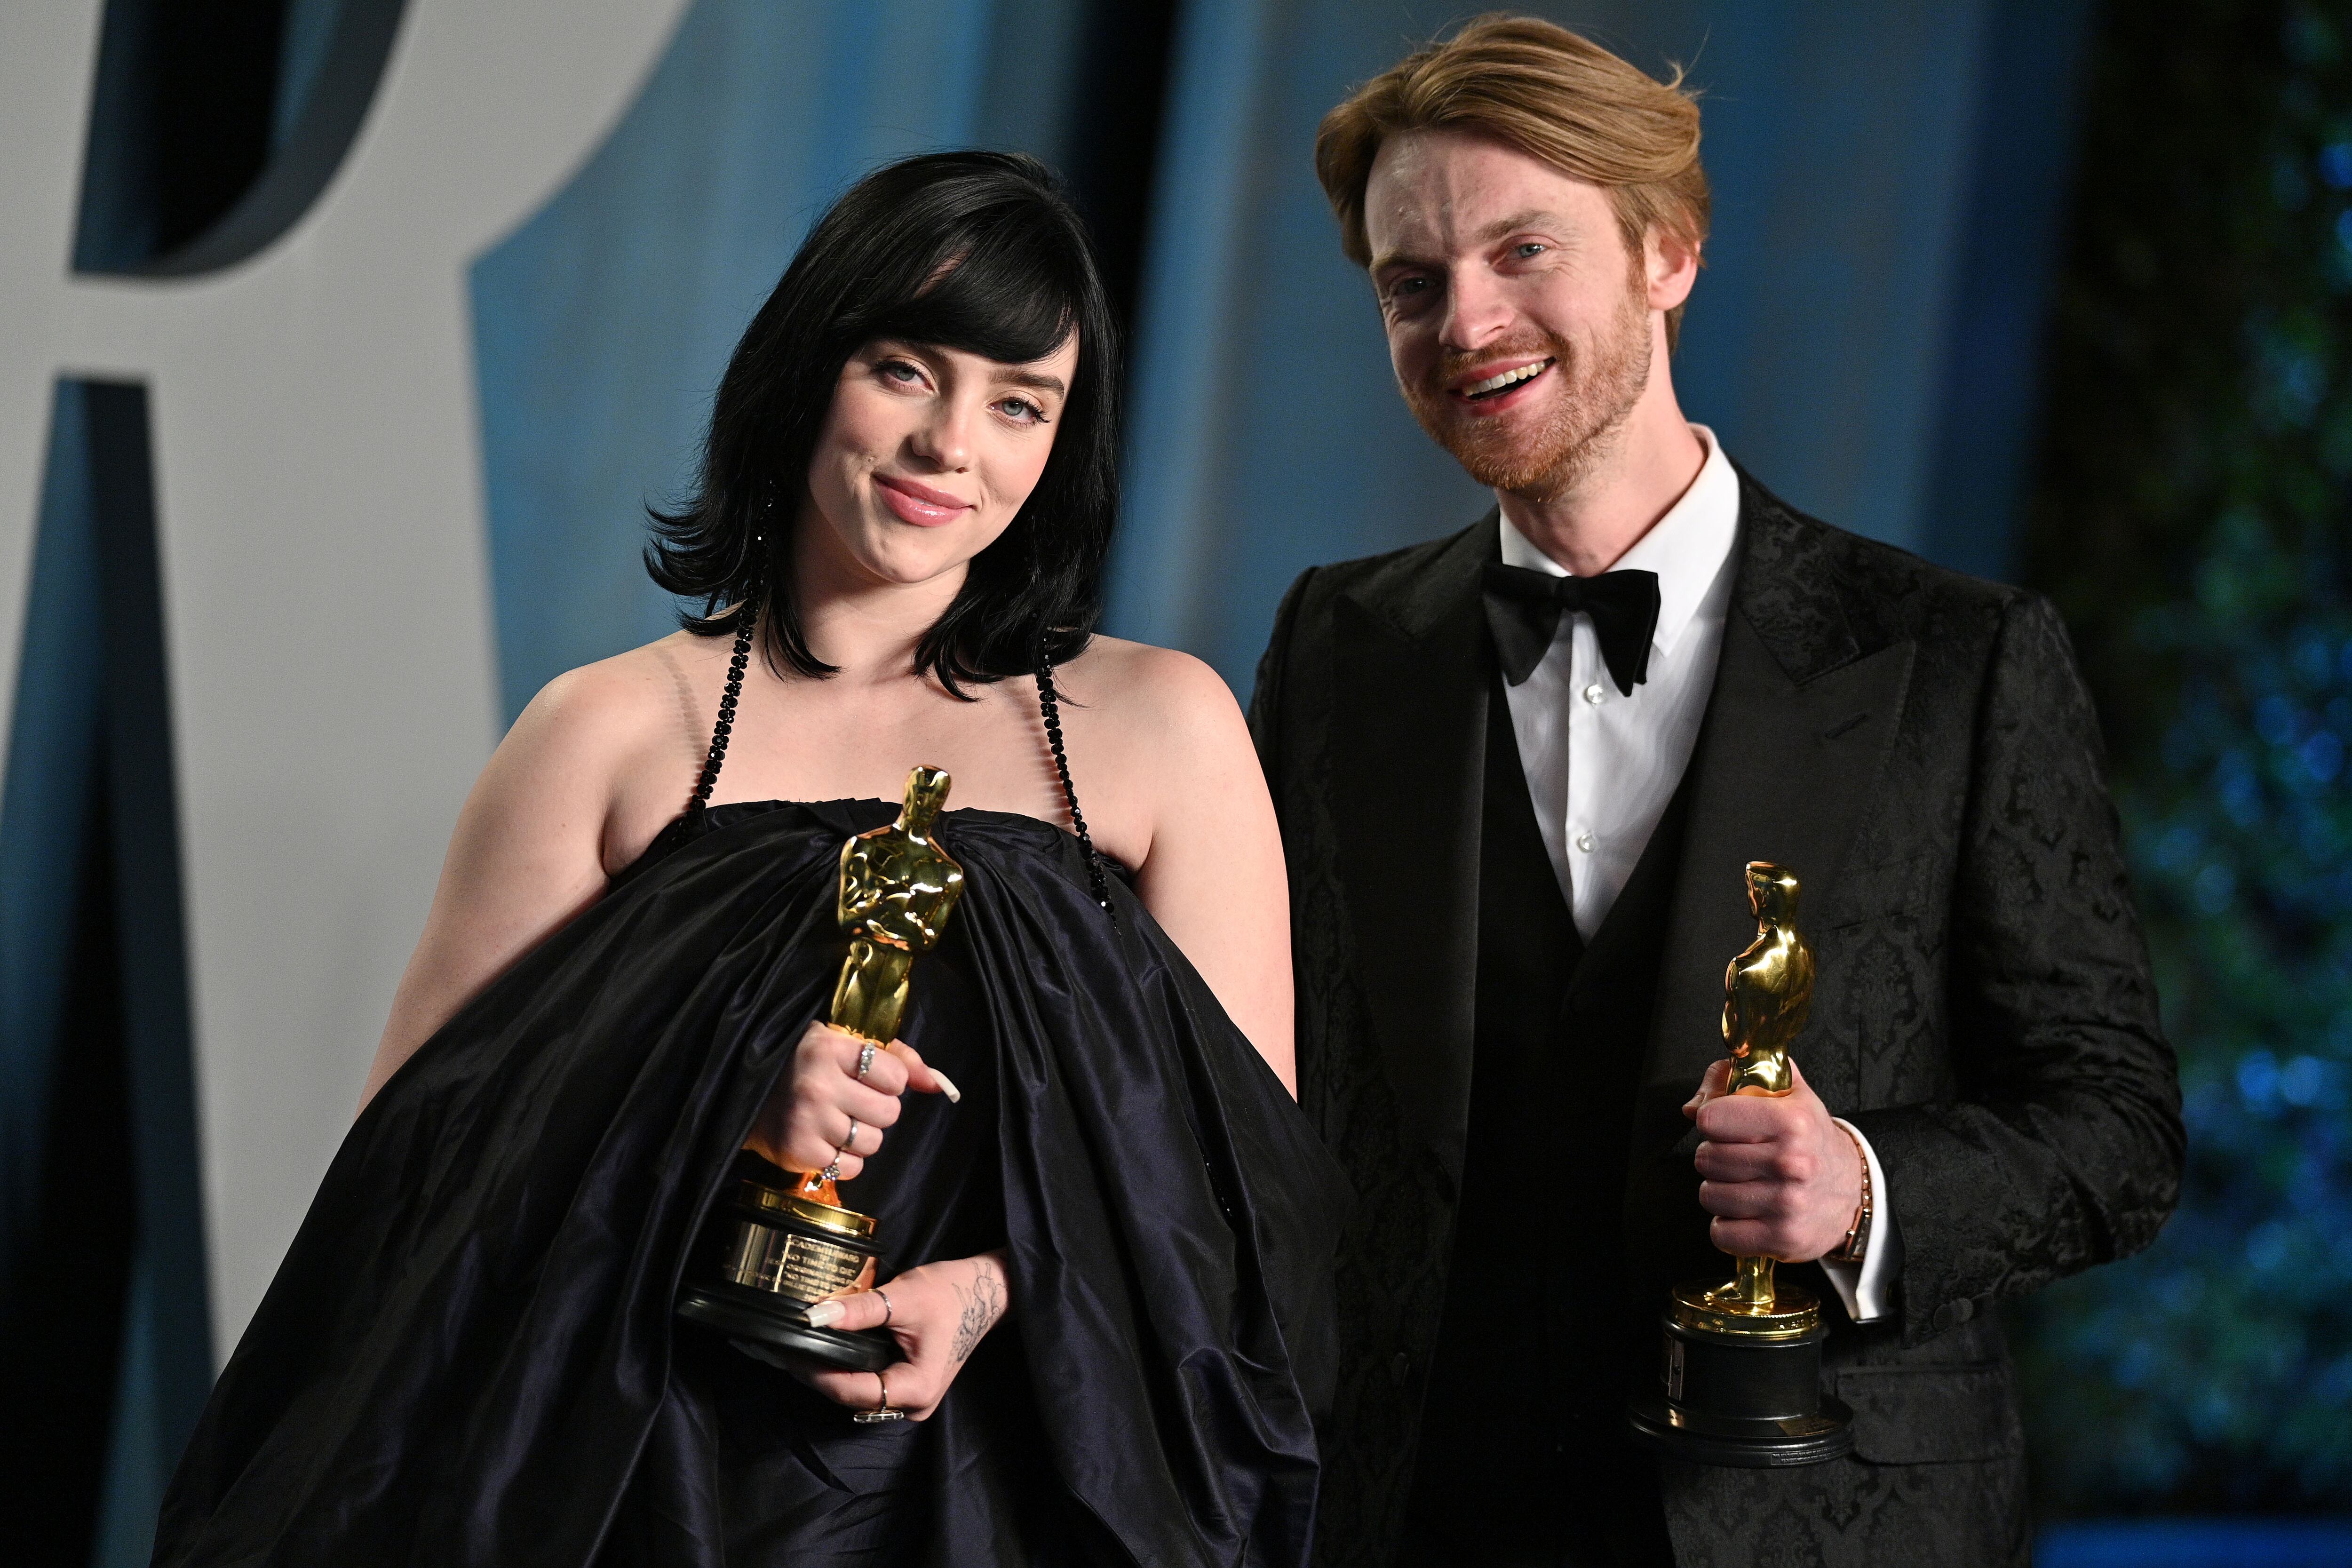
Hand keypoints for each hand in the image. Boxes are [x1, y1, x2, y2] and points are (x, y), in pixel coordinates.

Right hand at [744, 1020, 957, 1178]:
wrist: (741, 1093)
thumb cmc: (804, 1064)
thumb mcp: (846, 1043)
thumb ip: (898, 1058)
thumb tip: (939, 1085)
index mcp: (829, 1048)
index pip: (895, 1076)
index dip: (888, 1080)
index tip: (866, 1076)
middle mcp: (817, 1085)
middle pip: (889, 1114)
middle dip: (877, 1110)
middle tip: (850, 1100)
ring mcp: (806, 1122)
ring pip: (873, 1143)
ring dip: (861, 1136)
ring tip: (835, 1119)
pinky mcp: (798, 1153)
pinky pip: (851, 1168)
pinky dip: (844, 1160)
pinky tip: (824, 1139)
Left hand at [797, 1251, 1009, 1418]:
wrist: (984, 1291)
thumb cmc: (951, 1292)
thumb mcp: (903, 1297)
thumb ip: (858, 1311)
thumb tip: (813, 1317)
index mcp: (916, 1389)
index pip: (852, 1391)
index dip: (816, 1374)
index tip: (788, 1353)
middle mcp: (914, 1405)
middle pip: (853, 1397)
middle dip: (819, 1375)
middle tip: (787, 1349)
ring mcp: (913, 1399)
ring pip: (859, 1394)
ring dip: (832, 1374)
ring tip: (802, 1349)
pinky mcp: (910, 1388)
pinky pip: (870, 1386)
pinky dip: (849, 1371)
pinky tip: (830, 1351)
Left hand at [1683, 1058, 1861, 1262]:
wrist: (1854, 1190)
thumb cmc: (1810, 1136)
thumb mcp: (1786, 1090)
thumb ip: (1734, 1076)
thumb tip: (1691, 1108)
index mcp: (1791, 1121)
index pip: (1710, 1118)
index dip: (1712, 1120)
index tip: (1729, 1126)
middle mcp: (1791, 1163)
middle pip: (1706, 1158)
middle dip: (1715, 1156)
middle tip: (1740, 1157)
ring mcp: (1787, 1204)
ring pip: (1709, 1195)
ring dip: (1720, 1190)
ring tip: (1746, 1183)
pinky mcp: (1783, 1238)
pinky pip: (1721, 1234)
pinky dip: (1727, 1225)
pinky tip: (1748, 1212)